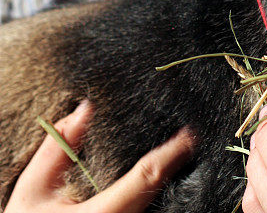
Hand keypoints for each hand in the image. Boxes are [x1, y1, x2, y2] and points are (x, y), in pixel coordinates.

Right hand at [6, 100, 195, 212]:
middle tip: (189, 137)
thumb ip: (59, 146)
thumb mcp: (33, 187)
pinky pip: (142, 210)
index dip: (170, 154)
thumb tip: (86, 108)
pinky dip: (149, 193)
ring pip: (151, 205)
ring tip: (178, 152)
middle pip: (155, 191)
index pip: (146, 178)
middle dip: (172, 163)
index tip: (189, 134)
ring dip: (164, 180)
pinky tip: (157, 176)